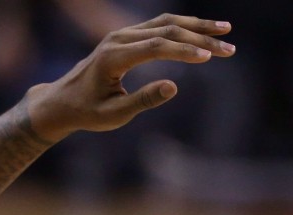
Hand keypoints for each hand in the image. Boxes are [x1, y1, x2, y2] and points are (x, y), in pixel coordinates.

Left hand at [26, 14, 234, 140]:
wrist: (63, 100)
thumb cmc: (87, 112)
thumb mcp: (113, 115)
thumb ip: (143, 101)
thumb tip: (174, 87)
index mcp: (114, 58)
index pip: (156, 47)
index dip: (184, 51)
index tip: (209, 58)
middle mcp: (118, 39)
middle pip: (166, 30)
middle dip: (200, 39)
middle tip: (229, 50)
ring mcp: (122, 34)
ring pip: (166, 22)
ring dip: (197, 26)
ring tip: (226, 31)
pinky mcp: (127, 35)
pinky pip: (160, 25)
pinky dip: (184, 27)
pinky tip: (205, 31)